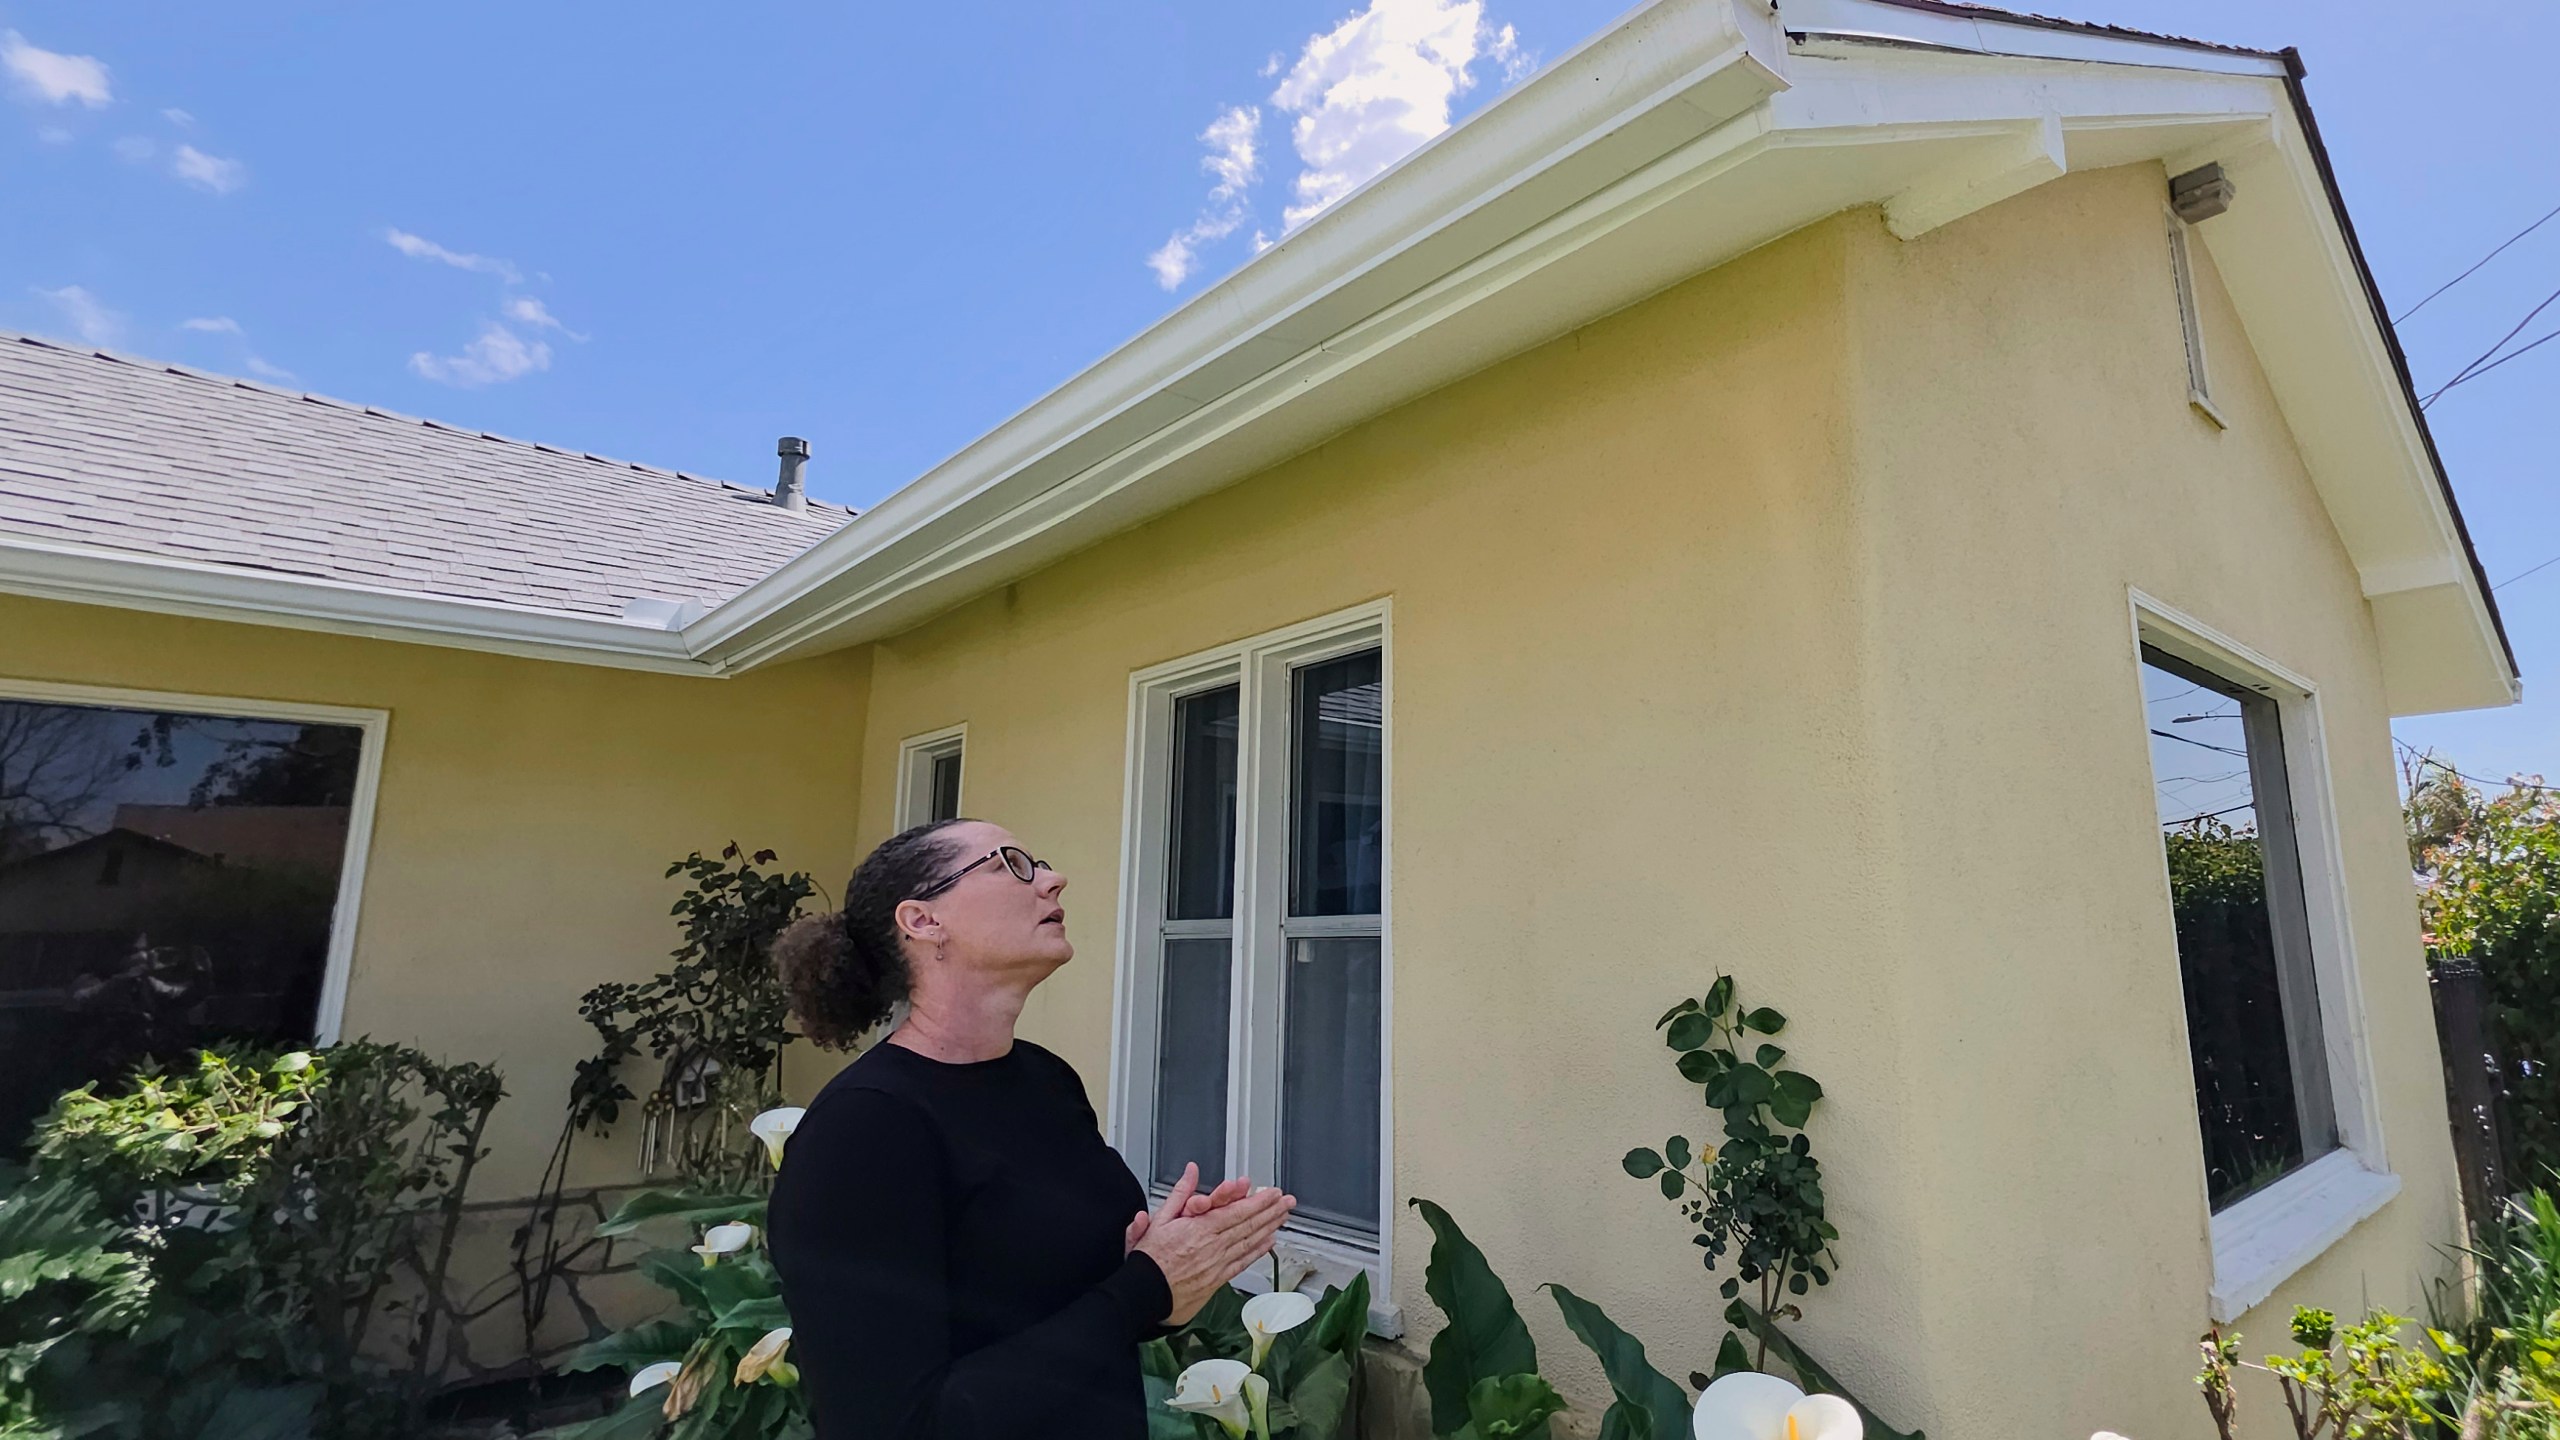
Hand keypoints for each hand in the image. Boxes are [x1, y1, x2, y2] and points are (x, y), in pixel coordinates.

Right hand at [1132, 1163, 1295, 1324]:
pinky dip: (1258, 1251)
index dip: (1258, 1201)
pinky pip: (1243, 1262)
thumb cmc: (1149, 1259)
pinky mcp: (1218, 1279)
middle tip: (1287, 1201)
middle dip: (1271, 1211)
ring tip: (1283, 1217)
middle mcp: (1212, 1245)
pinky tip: (1269, 1242)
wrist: (1145, 1293)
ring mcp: (1218, 1263)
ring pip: (1249, 1241)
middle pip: (1248, 1224)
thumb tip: (1191, 1171)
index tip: (1271, 1192)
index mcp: (1199, 1228)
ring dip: (1269, 1227)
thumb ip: (1180, 1193)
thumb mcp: (1159, 1218)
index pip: (1236, 1211)